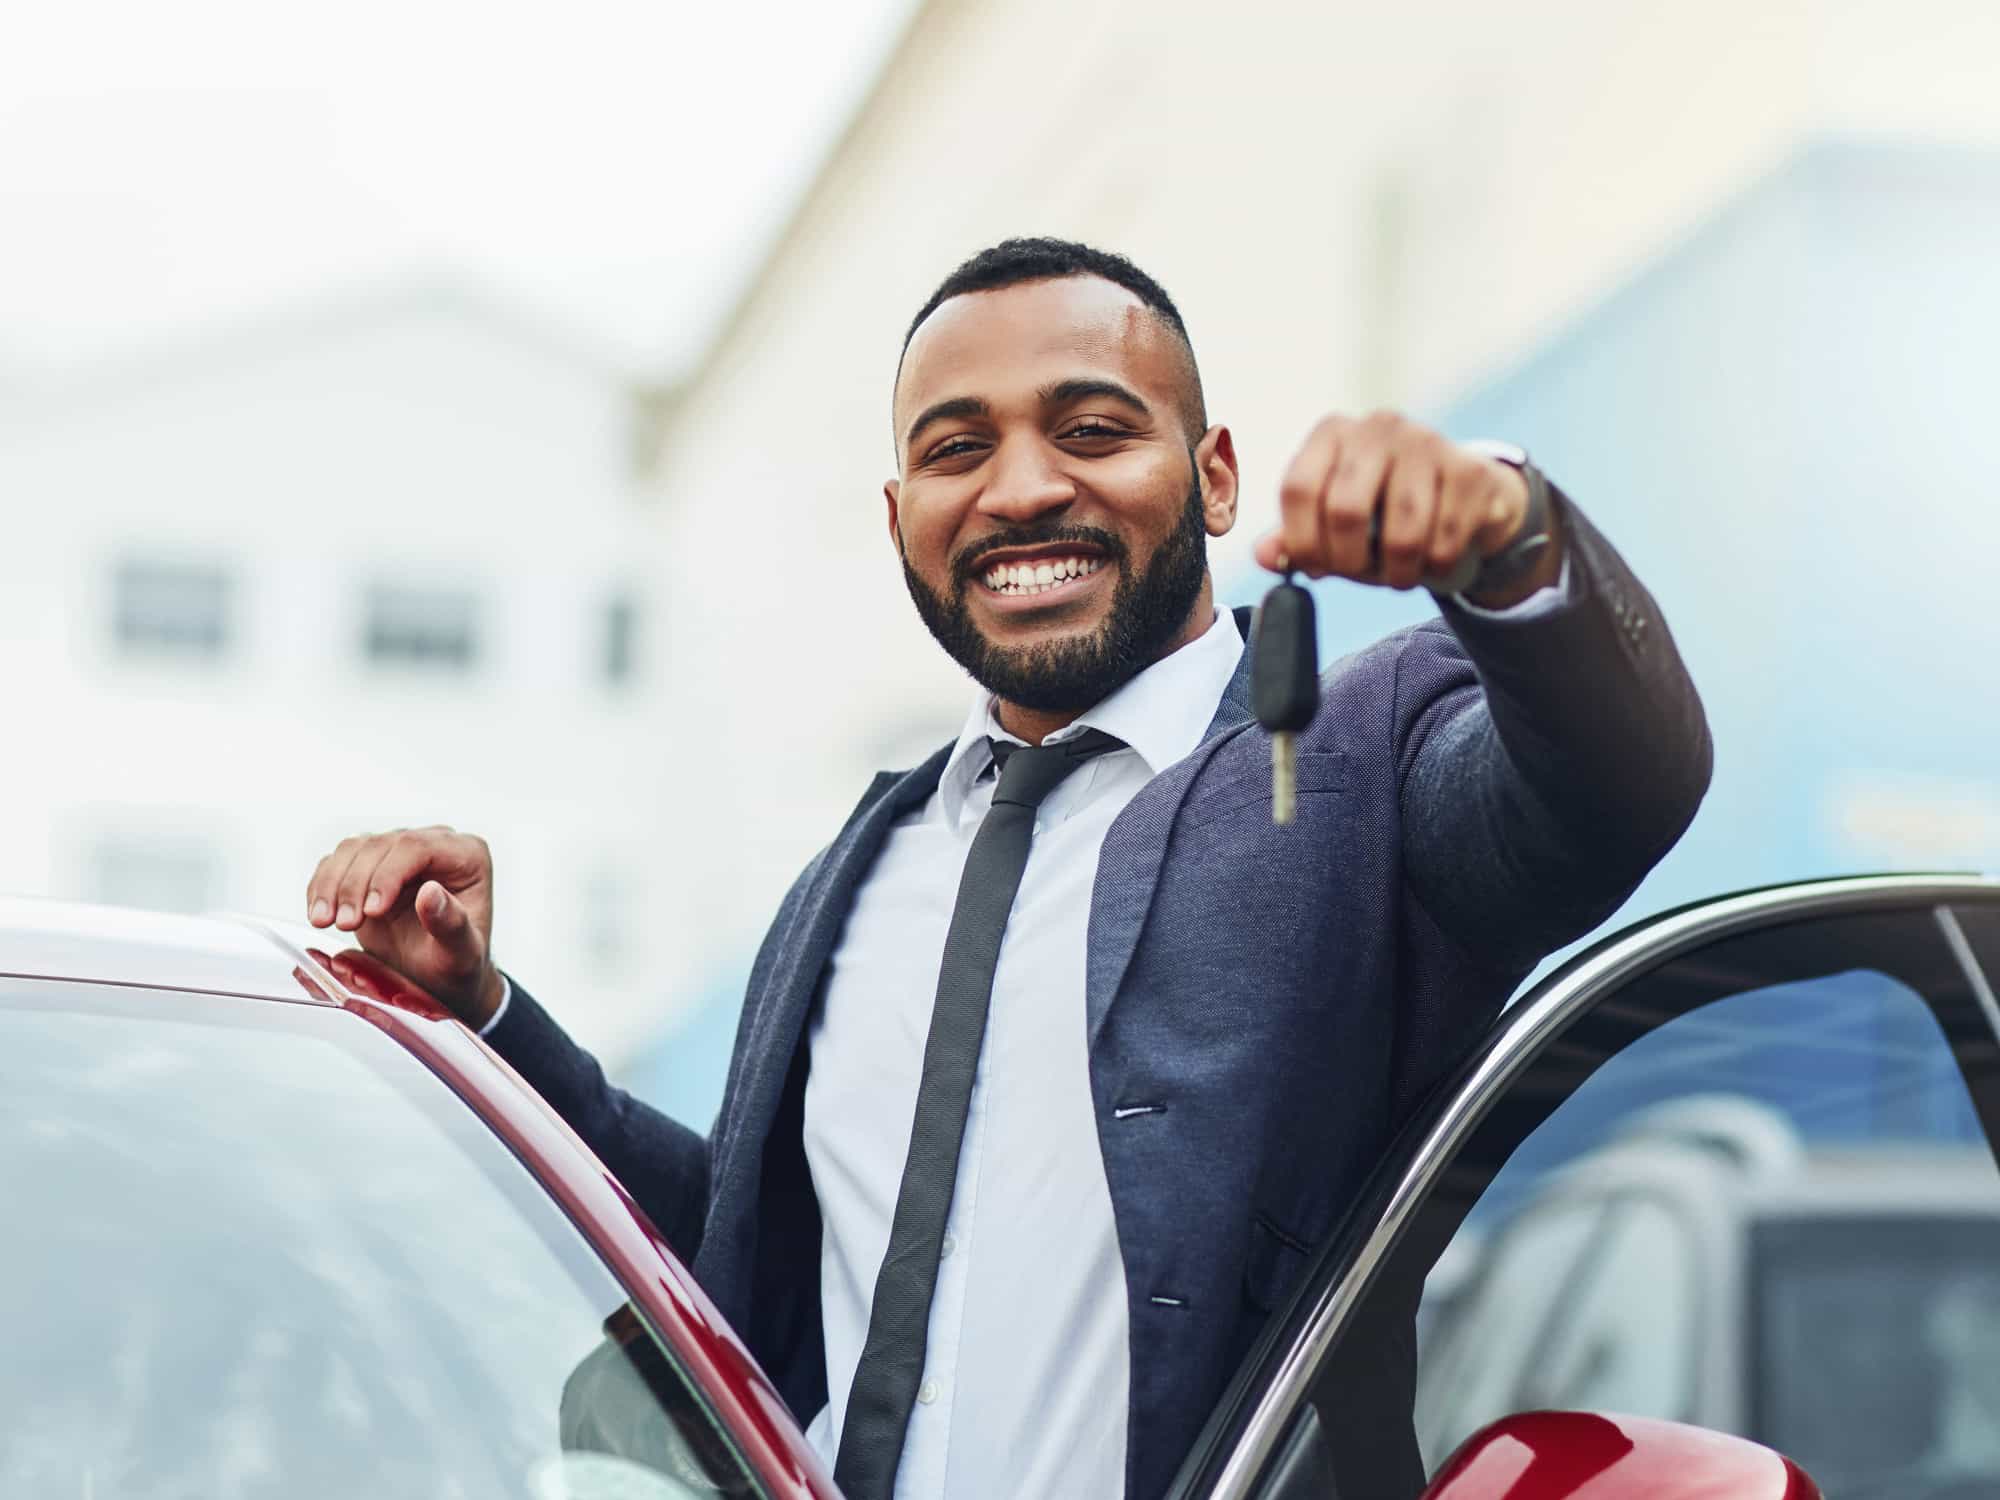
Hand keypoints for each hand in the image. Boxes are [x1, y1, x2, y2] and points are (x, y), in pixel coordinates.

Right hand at [306, 825, 501, 1026]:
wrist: (439, 979)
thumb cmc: (457, 965)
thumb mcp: (461, 954)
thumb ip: (451, 924)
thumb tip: (430, 893)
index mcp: (467, 856)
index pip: (418, 847)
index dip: (388, 874)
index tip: (372, 911)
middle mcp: (435, 845)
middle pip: (381, 845)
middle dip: (355, 884)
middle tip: (346, 924)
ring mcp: (401, 854)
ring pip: (354, 849)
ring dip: (332, 885)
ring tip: (325, 921)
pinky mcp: (372, 867)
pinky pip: (338, 862)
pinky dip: (322, 886)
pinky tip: (320, 913)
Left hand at [1254, 411, 1534, 592]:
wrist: (1467, 500)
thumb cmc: (1386, 514)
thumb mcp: (1333, 525)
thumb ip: (1295, 539)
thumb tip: (1263, 556)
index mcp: (1332, 433)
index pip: (1298, 488)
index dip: (1301, 541)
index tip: (1315, 569)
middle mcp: (1378, 426)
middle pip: (1345, 511)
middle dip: (1348, 561)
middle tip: (1358, 575)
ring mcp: (1428, 443)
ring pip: (1401, 533)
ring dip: (1396, 572)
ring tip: (1397, 574)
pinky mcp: (1470, 471)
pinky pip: (1443, 542)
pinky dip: (1433, 568)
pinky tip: (1431, 560)